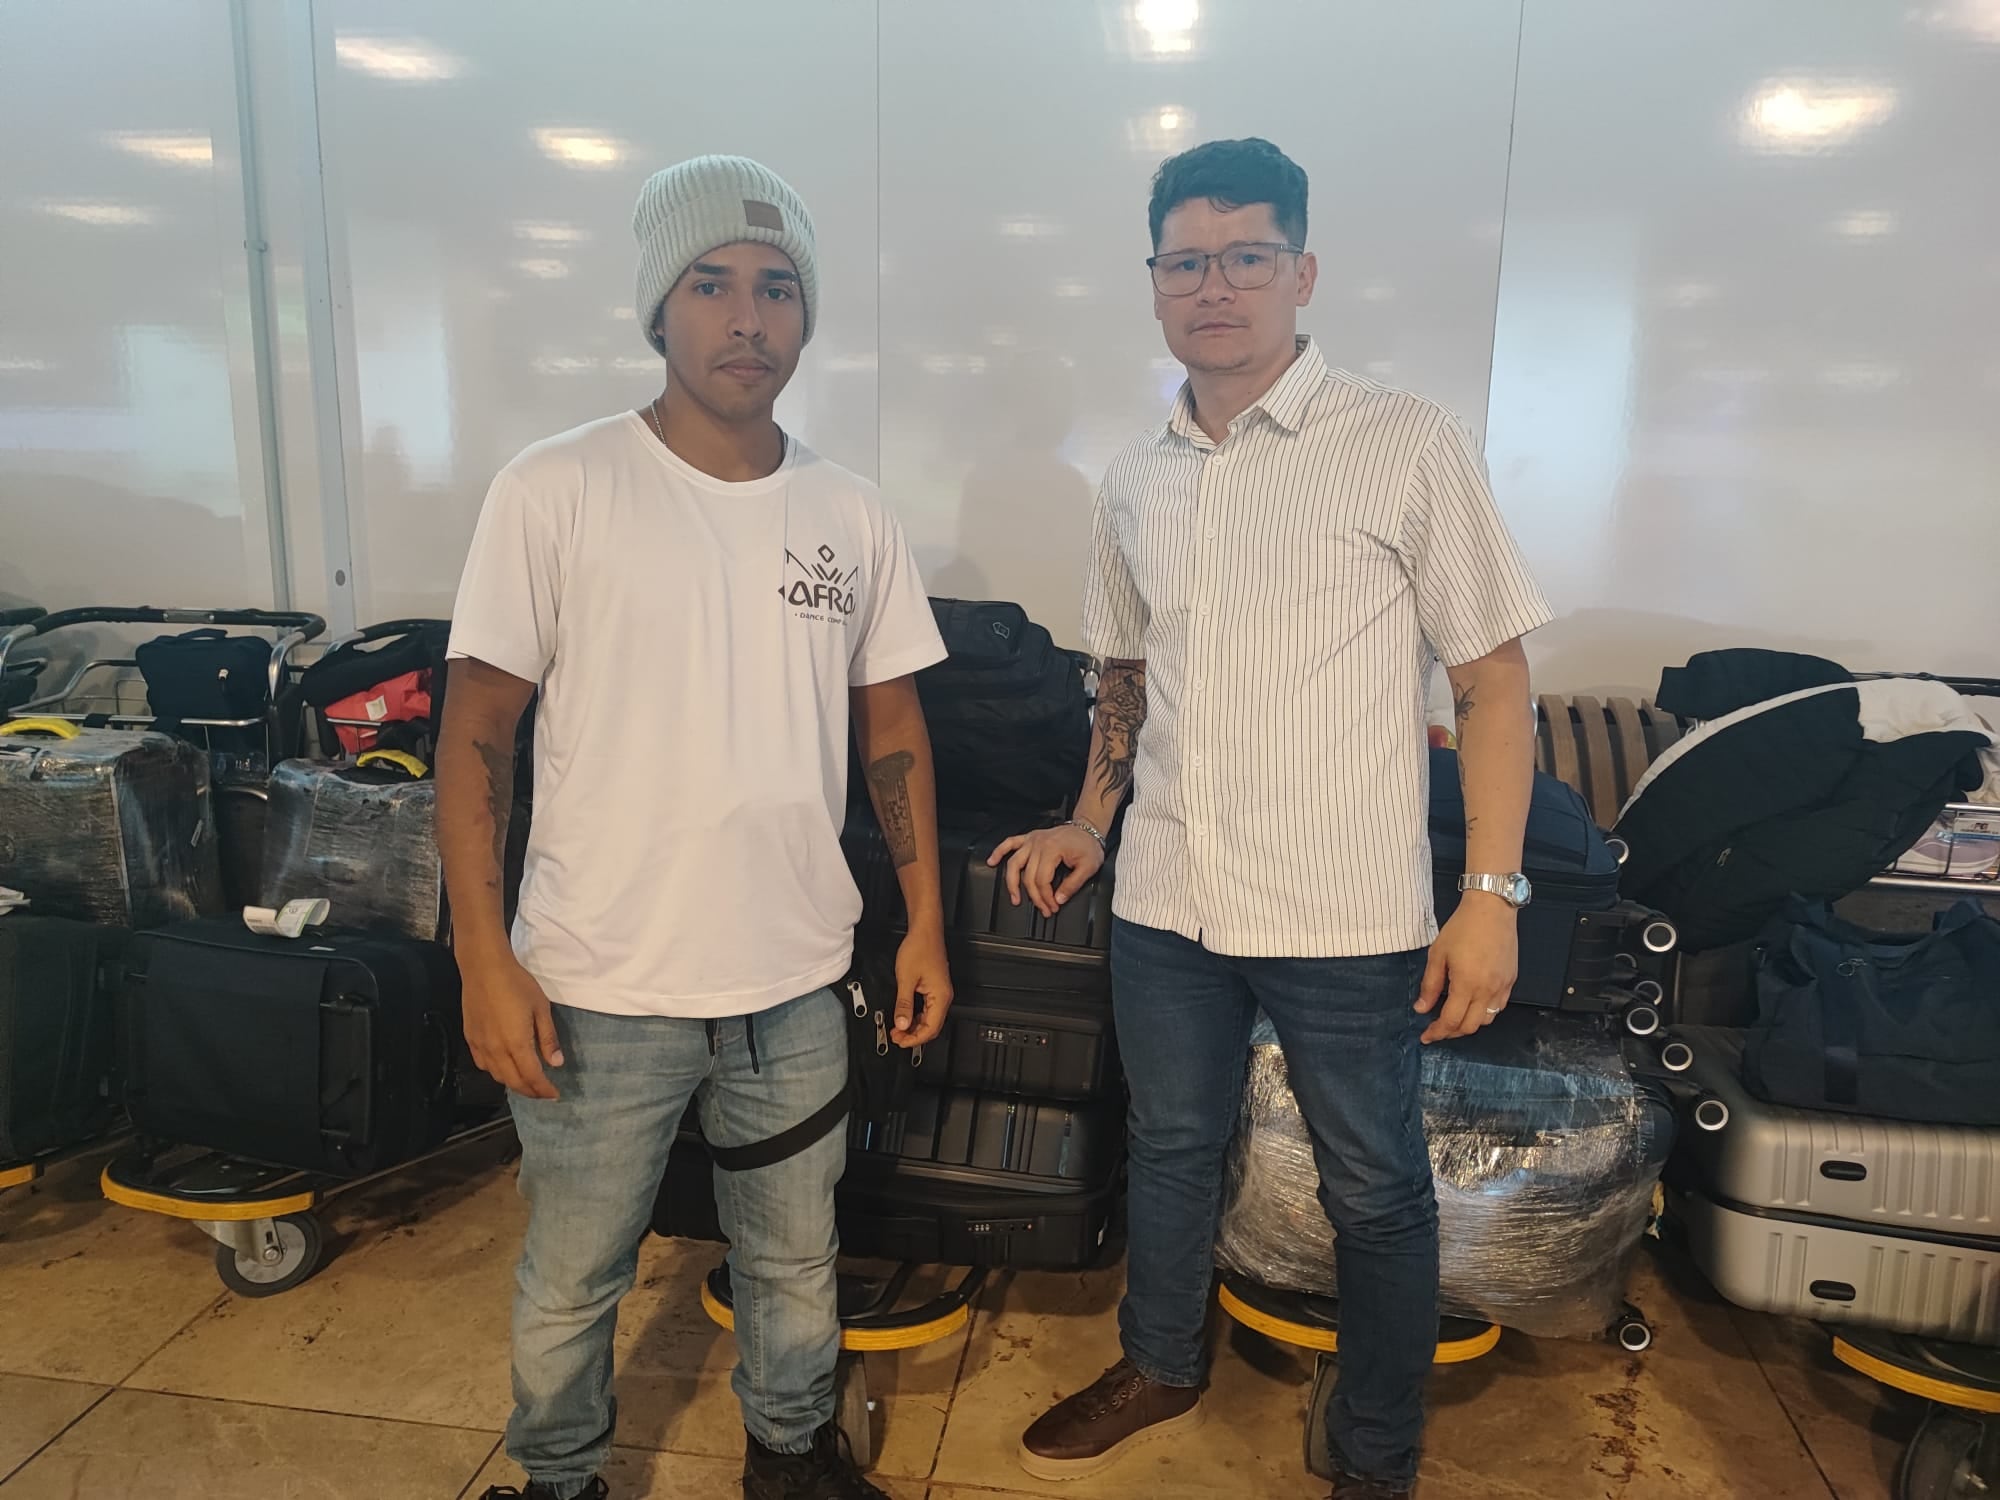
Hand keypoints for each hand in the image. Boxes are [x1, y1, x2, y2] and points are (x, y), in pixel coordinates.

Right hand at [460, 950, 562, 1097]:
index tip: (554, 1095)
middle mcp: (496, 1050)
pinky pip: (483, 1065)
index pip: (532, 1076)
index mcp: (516, 1044)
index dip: (544, 1089)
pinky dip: (496, 1072)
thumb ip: (548, 1038)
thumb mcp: (541, 1008)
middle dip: (530, 1091)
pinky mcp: (470, 1038)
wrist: (484, 968)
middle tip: (543, 1093)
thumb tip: (556, 1063)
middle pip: (513, 1081)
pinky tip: (504, 1068)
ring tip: (527, 1083)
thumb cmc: (517, 984)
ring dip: (513, 1083)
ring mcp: (480, 1045)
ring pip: (497, 1076)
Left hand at [891, 925, 953, 1047]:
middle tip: (896, 1037)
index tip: (900, 1041)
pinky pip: (928, 1010)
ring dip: (914, 1027)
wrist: (925, 931)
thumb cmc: (920, 948)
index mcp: (940, 996)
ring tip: (898, 1029)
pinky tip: (905, 1017)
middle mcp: (943, 996)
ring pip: (929, 1019)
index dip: (914, 1039)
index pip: (930, 1028)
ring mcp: (940, 992)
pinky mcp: (935, 988)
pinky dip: (916, 1017)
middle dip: (913, 1035)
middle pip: (931, 1027)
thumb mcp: (906, 979)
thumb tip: (901, 1024)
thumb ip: (903, 1004)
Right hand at [987, 824, 1104, 919]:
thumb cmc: (1088, 845)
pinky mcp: (1029, 837)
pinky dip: (999, 852)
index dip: (1046, 897)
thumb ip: (1072, 885)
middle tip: (1043, 909)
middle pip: (1028, 877)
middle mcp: (1038, 844)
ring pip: (1014, 864)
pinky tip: (992, 861)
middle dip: (1035, 897)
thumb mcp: (1088, 867)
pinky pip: (1009, 843)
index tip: (1053, 907)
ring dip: (1012, 883)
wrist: (1087, 827)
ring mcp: (1031, 840)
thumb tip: (1058, 899)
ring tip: (1015, 898)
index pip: (1042, 880)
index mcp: (1052, 849)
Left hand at [1415, 896, 1518, 1043]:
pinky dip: (1484, 1013)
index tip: (1426, 1036)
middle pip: (1470, 1027)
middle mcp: (1488, 990)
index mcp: (1467, 984)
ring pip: (1486, 1020)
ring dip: (1468, 1024)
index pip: (1451, 1021)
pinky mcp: (1511, 980)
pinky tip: (1472, 1004)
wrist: (1492, 909)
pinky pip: (1498, 1007)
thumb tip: (1421, 1009)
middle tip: (1437, 1029)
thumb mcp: (1438, 954)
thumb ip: (1430, 985)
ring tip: (1453, 1018)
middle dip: (1451, 1033)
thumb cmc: (1462, 927)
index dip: (1437, 1032)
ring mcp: (1503, 986)